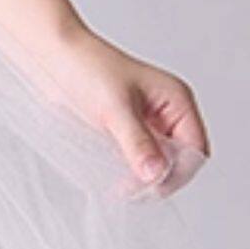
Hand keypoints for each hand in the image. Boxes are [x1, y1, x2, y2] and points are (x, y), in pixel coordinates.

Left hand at [38, 26, 211, 198]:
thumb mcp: (115, 109)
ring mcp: (147, 124)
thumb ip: (137, 142)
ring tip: (122, 188)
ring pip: (158, 164)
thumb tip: (156, 174)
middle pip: (180, 161)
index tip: (152, 185)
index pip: (195, 149)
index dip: (179, 171)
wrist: (54, 57)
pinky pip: (138, 161)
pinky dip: (130, 173)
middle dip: (160, 177)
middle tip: (133, 191)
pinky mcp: (126, 132)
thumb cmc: (87, 68)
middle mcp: (167, 113)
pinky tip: (115, 180)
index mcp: (176, 100)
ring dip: (143, 179)